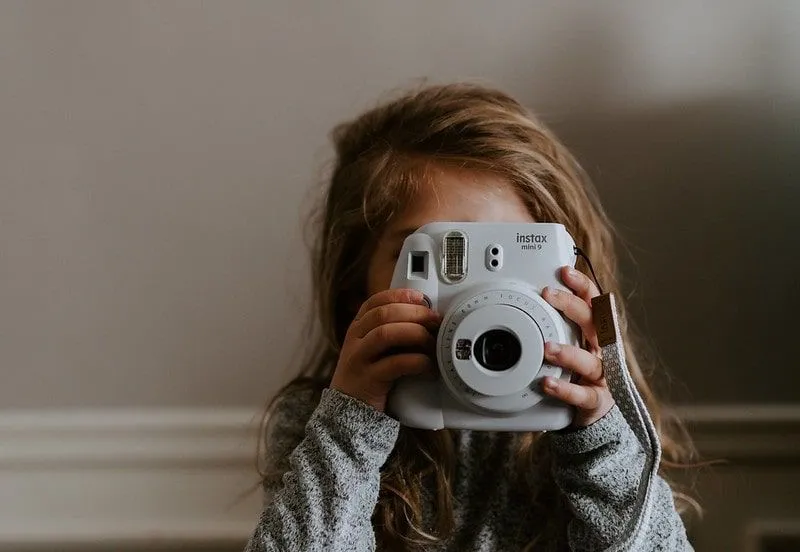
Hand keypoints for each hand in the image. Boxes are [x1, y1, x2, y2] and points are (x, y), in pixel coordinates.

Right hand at [330, 289, 440, 411]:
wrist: (347, 410)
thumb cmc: (368, 376)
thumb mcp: (373, 349)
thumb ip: (390, 332)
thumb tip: (425, 318)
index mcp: (357, 328)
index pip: (375, 302)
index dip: (399, 295)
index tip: (421, 298)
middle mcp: (355, 339)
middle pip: (383, 314)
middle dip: (414, 313)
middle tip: (434, 321)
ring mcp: (359, 359)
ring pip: (386, 334)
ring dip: (415, 333)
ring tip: (431, 343)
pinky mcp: (368, 380)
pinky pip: (395, 364)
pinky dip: (416, 362)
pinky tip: (427, 366)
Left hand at [540, 267, 614, 426]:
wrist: (597, 410)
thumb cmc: (580, 371)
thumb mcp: (573, 343)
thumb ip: (560, 323)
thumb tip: (538, 294)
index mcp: (596, 334)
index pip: (594, 303)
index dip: (582, 286)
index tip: (565, 271)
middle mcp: (602, 351)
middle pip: (593, 323)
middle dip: (572, 306)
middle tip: (548, 295)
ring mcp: (601, 376)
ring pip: (589, 361)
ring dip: (568, 353)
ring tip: (546, 348)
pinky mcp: (596, 399)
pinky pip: (583, 395)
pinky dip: (565, 389)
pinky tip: (547, 383)